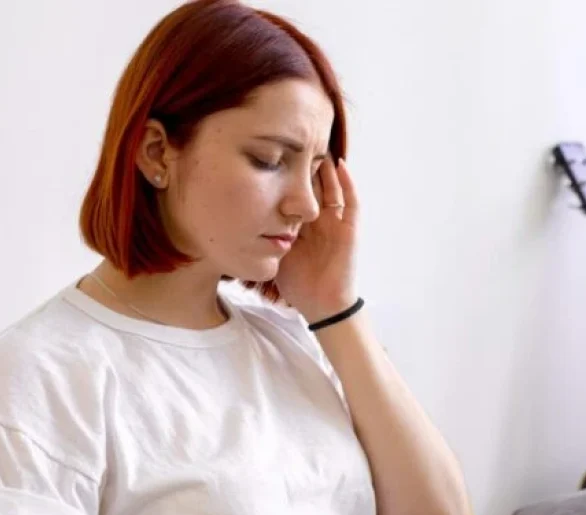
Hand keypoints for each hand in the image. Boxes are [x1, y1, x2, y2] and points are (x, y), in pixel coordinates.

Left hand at [274, 155, 358, 324]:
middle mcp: (319, 220)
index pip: (293, 193)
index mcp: (301, 225)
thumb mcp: (274, 252)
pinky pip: (351, 202)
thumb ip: (262, 234)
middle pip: (312, 185)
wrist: (321, 306)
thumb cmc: (298, 285)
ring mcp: (336, 223)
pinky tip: (339, 164)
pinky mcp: (349, 229)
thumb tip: (234, 215)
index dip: (285, 174)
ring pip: (332, 187)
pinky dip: (347, 183)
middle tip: (293, 138)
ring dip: (326, 166)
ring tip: (316, 142)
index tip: (269, 152)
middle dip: (304, 164)